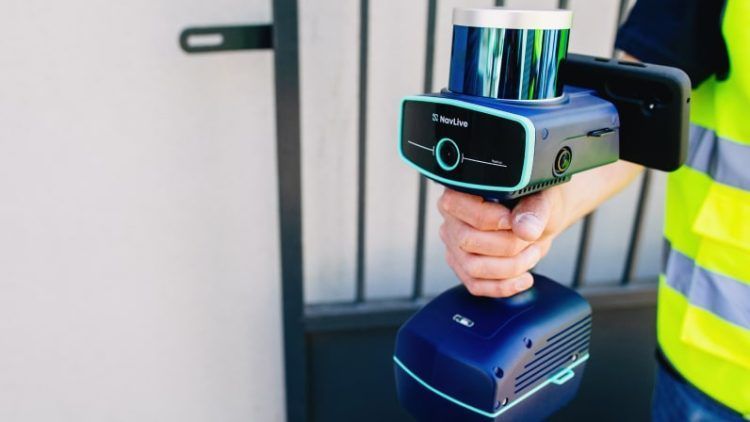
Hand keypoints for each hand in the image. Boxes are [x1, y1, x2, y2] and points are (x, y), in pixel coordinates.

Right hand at [438, 187, 565, 297]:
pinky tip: (524, 278)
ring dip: (510, 267)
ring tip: (531, 255)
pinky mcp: (463, 268)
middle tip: (530, 239)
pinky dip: (504, 286)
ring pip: (473, 267)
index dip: (489, 218)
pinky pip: (476, 285)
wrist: (537, 220)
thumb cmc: (533, 202)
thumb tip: (525, 229)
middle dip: (507, 245)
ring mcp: (454, 246)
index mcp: (460, 192)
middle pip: (467, 240)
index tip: (514, 222)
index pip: (458, 207)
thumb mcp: (539, 197)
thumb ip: (533, 210)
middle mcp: (451, 219)